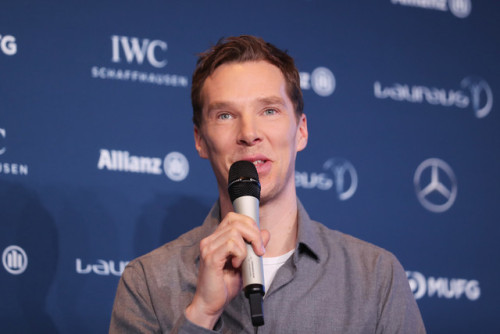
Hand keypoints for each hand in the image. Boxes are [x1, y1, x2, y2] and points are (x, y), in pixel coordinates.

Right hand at [185, 212, 269, 328]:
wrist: (211, 304)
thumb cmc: (225, 285)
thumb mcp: (245, 263)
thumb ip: (254, 247)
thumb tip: (265, 233)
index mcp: (217, 239)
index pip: (234, 217)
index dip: (249, 224)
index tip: (258, 241)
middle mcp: (210, 240)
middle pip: (236, 221)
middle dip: (254, 234)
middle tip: (259, 251)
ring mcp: (208, 248)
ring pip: (235, 232)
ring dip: (246, 247)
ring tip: (243, 261)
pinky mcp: (210, 258)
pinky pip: (231, 245)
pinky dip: (240, 254)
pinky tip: (237, 264)